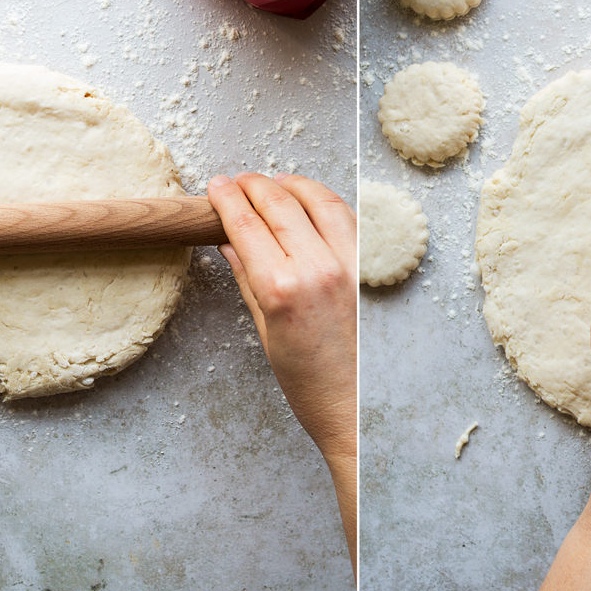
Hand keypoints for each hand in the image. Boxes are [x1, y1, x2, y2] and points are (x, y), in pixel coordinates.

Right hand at [206, 172, 355, 570]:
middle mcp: (319, 268)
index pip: (246, 223)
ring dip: (292, 185)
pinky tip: (311, 202)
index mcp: (282, 288)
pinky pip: (349, 218)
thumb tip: (230, 242)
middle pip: (279, 203)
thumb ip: (248, 279)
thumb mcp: (266, 332)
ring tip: (274, 183)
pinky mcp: (373, 266)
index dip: (227, 199)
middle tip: (238, 181)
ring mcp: (352, 264)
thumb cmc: (311, 384)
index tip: (216, 186)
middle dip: (254, 185)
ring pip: (319, 200)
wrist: (360, 410)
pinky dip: (325, 202)